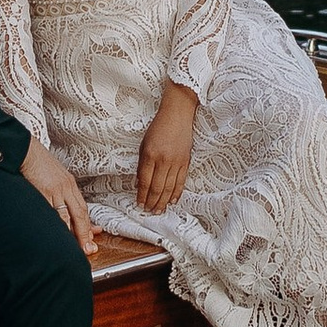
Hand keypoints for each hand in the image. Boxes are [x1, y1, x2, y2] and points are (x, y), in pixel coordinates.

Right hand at [21, 136, 97, 253]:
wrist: (26, 150)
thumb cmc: (36, 162)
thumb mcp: (53, 175)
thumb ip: (58, 191)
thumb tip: (59, 207)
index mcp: (69, 183)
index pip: (82, 208)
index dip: (88, 225)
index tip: (93, 236)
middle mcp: (66, 187)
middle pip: (80, 214)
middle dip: (86, 234)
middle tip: (89, 248)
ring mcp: (56, 190)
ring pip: (69, 216)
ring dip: (74, 234)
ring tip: (78, 248)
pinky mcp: (44, 192)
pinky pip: (53, 212)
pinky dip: (58, 225)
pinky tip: (60, 235)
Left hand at [134, 82, 196, 216]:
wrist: (178, 115)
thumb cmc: (158, 128)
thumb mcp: (144, 144)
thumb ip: (142, 165)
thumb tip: (140, 184)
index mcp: (150, 155)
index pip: (145, 182)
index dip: (142, 195)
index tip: (139, 204)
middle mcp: (164, 160)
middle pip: (158, 188)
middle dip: (153, 202)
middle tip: (149, 211)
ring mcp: (177, 162)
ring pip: (170, 188)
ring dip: (164, 201)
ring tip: (159, 210)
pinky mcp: (186, 162)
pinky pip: (181, 181)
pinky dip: (176, 193)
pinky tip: (172, 201)